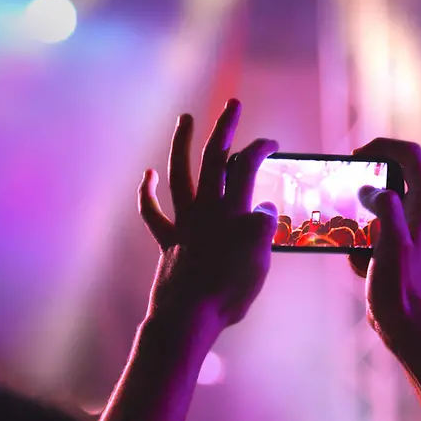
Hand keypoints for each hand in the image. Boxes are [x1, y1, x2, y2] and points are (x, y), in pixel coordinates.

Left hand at [139, 99, 279, 331]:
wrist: (189, 315)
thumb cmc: (229, 292)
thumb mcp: (260, 259)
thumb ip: (262, 228)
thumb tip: (262, 207)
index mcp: (234, 212)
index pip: (247, 168)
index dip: (260, 149)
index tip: (271, 143)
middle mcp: (206, 209)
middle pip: (215, 159)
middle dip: (224, 128)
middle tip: (232, 105)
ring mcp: (184, 223)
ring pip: (180, 174)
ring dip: (181, 144)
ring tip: (185, 119)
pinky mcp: (168, 241)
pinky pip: (153, 212)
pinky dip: (148, 192)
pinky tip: (149, 174)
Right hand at [347, 138, 420, 344]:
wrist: (402, 321)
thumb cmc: (399, 285)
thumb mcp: (391, 242)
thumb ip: (385, 207)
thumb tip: (369, 189)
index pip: (410, 155)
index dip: (383, 146)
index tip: (356, 154)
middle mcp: (420, 210)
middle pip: (396, 172)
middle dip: (367, 176)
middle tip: (343, 183)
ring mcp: (408, 225)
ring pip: (381, 198)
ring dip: (359, 206)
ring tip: (344, 220)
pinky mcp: (395, 241)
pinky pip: (373, 223)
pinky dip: (359, 232)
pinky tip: (355, 253)